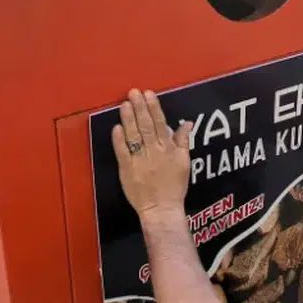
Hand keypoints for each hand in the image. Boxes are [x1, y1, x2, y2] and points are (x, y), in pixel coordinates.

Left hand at [112, 89, 191, 218]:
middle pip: (146, 126)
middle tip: (134, 92)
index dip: (154, 108)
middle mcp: (154, 153)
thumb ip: (183, 141)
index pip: (160, 124)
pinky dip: (119, 140)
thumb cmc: (174, 187)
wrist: (161, 209)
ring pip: (134, 136)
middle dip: (140, 108)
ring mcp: (139, 161)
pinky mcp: (127, 170)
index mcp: (168, 150)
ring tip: (124, 104)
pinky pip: (122, 152)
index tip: (149, 94)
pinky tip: (117, 127)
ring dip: (129, 119)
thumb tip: (186, 123)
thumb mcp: (184, 163)